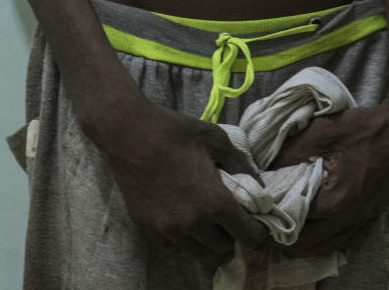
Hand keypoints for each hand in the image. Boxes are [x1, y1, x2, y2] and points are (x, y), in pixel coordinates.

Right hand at [98, 101, 268, 269]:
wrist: (129, 133)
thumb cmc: (175, 132)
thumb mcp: (215, 138)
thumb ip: (240, 164)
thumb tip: (259, 185)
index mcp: (213, 202)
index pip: (249, 236)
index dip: (257, 231)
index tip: (255, 222)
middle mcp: (192, 224)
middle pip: (224, 251)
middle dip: (232, 236)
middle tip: (229, 217)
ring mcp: (168, 231)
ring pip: (200, 256)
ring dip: (209, 243)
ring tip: (207, 221)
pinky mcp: (148, 231)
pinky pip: (176, 248)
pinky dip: (185, 240)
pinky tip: (183, 217)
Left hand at [268, 103, 388, 257]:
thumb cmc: (363, 129)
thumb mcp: (322, 132)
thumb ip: (290, 151)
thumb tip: (264, 166)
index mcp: (336, 201)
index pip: (294, 222)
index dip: (272, 220)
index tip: (257, 215)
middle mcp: (350, 218)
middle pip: (309, 245)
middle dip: (284, 242)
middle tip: (264, 230)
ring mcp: (364, 220)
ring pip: (329, 248)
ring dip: (306, 246)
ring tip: (285, 236)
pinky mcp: (373, 216)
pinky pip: (347, 241)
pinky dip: (329, 243)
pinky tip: (319, 236)